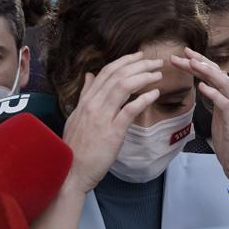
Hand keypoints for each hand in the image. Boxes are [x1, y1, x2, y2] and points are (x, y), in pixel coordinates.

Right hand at [62, 52, 162, 191]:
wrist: (71, 171)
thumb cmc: (75, 147)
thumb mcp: (76, 116)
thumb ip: (85, 95)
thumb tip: (90, 75)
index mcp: (86, 100)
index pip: (106, 72)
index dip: (125, 61)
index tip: (139, 56)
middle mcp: (93, 104)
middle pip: (118, 75)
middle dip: (138, 64)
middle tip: (155, 61)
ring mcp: (102, 117)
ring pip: (124, 87)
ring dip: (143, 77)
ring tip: (157, 74)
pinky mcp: (113, 132)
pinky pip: (130, 110)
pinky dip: (144, 99)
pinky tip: (155, 94)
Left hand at [170, 48, 228, 186]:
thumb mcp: (219, 119)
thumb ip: (214, 103)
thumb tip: (204, 89)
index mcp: (228, 99)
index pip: (214, 76)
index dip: (200, 63)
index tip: (184, 56)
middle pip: (219, 74)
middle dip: (201, 62)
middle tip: (184, 53)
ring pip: (225, 84)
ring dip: (208, 72)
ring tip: (193, 64)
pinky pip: (225, 104)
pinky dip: (214, 94)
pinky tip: (202, 87)